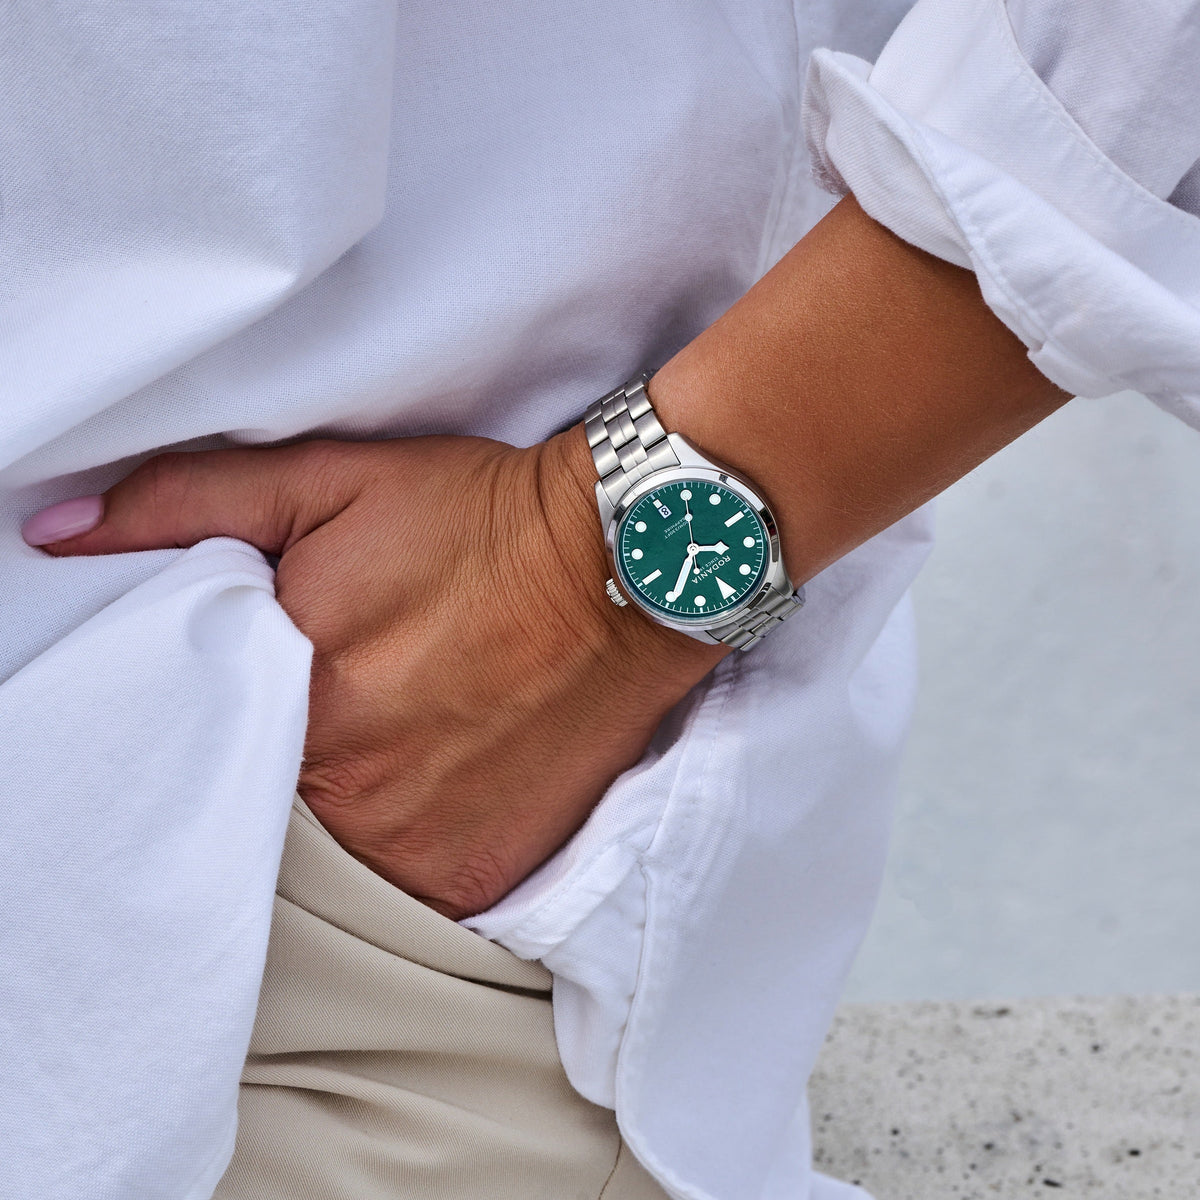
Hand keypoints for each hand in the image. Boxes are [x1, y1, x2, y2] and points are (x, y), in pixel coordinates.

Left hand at [26, 429, 725, 917]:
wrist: (625, 566)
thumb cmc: (477, 520)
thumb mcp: (327, 483)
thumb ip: (188, 504)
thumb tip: (58, 534)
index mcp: (290, 694)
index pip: (198, 750)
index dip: (224, 726)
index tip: (261, 702)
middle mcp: (344, 791)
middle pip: (264, 814)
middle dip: (286, 770)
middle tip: (347, 711)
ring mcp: (413, 849)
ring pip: (331, 862)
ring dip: (345, 817)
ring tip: (393, 747)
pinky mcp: (475, 878)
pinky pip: (406, 892)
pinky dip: (406, 851)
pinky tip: (435, 786)